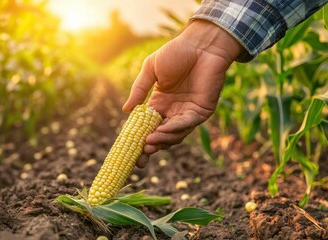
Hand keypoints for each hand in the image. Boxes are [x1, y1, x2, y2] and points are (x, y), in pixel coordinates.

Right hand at [122, 20, 243, 166]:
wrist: (201, 44)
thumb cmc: (176, 52)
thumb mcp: (151, 69)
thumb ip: (139, 90)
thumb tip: (125, 111)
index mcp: (159, 103)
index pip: (147, 127)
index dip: (139, 139)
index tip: (129, 152)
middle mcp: (173, 111)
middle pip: (160, 136)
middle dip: (150, 148)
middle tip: (140, 158)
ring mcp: (188, 112)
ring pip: (174, 134)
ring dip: (161, 140)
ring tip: (148, 143)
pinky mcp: (201, 111)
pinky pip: (187, 124)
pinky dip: (175, 129)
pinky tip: (163, 130)